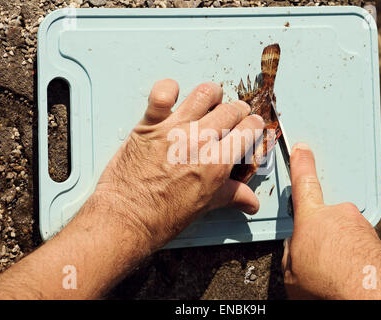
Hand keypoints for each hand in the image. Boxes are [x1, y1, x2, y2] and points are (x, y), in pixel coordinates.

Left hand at [95, 79, 264, 252]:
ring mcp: (174, 129)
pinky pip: (162, 92)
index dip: (254, 125)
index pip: (248, 130)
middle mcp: (199, 141)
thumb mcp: (204, 206)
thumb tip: (251, 202)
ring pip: (204, 93)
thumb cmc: (162, 217)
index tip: (252, 125)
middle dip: (238, 110)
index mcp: (217, 163)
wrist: (126, 218)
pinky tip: (173, 97)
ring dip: (212, 94)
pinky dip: (169, 89)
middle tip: (235, 115)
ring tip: (211, 101)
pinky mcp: (149, 124)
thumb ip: (231, 196)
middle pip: (230, 110)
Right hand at [282, 143, 380, 299]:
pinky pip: (357, 243)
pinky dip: (352, 255)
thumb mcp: (291, 273)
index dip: (302, 163)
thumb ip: (290, 253)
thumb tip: (294, 250)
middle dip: (319, 234)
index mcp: (311, 218)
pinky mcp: (376, 239)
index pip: (304, 182)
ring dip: (337, 247)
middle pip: (323, 217)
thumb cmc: (328, 284)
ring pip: (342, 232)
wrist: (370, 295)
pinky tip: (348, 273)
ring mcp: (359, 225)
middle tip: (317, 259)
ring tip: (334, 271)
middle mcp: (338, 215)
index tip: (303, 148)